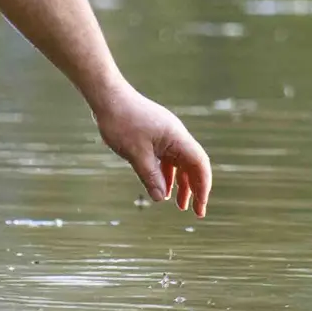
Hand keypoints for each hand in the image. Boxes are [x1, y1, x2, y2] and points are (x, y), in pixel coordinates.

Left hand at [92, 86, 212, 217]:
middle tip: (196, 211)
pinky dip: (168, 175)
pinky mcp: (156, 137)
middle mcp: (176, 137)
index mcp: (177, 138)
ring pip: (180, 163)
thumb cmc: (122, 122)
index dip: (202, 186)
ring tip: (180, 205)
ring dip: (182, 184)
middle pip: (193, 165)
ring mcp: (166, 137)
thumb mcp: (136, 154)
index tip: (200, 206)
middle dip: (196, 188)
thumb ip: (150, 176)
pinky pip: (168, 159)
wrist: (108, 99)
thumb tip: (161, 198)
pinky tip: (164, 189)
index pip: (199, 164)